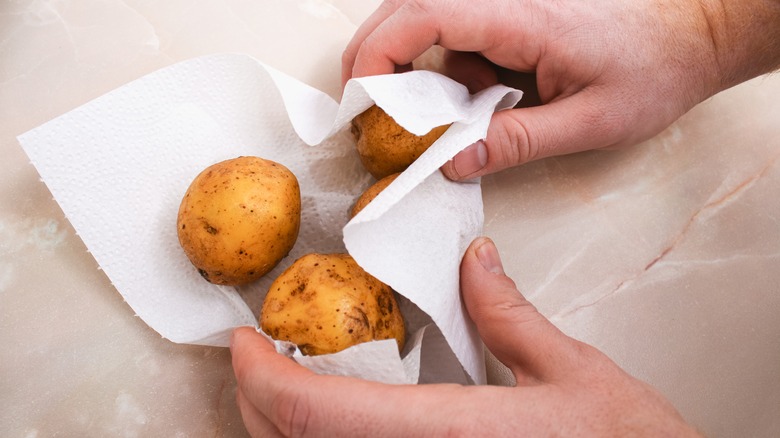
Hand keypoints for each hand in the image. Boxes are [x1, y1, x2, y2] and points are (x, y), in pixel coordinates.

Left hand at [231, 237, 699, 436]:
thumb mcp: (574, 376)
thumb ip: (511, 316)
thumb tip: (476, 263)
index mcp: (448, 435)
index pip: (318, 411)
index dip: (261, 376)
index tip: (242, 342)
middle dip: (256, 401)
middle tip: (257, 356)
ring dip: (281, 428)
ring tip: (285, 383)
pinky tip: (339, 419)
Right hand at [342, 0, 779, 179]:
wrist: (693, 34)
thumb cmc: (652, 69)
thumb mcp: (588, 122)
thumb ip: (515, 142)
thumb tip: (450, 164)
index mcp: (520, 17)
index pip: (426, 15)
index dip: (378, 53)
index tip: (359, 97)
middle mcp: (504, 1)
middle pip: (408, 9)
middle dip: (374, 58)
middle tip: (362, 110)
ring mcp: (504, 7)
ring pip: (427, 24)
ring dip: (413, 72)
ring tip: (433, 120)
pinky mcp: (508, 19)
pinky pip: (456, 40)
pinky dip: (447, 75)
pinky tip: (476, 104)